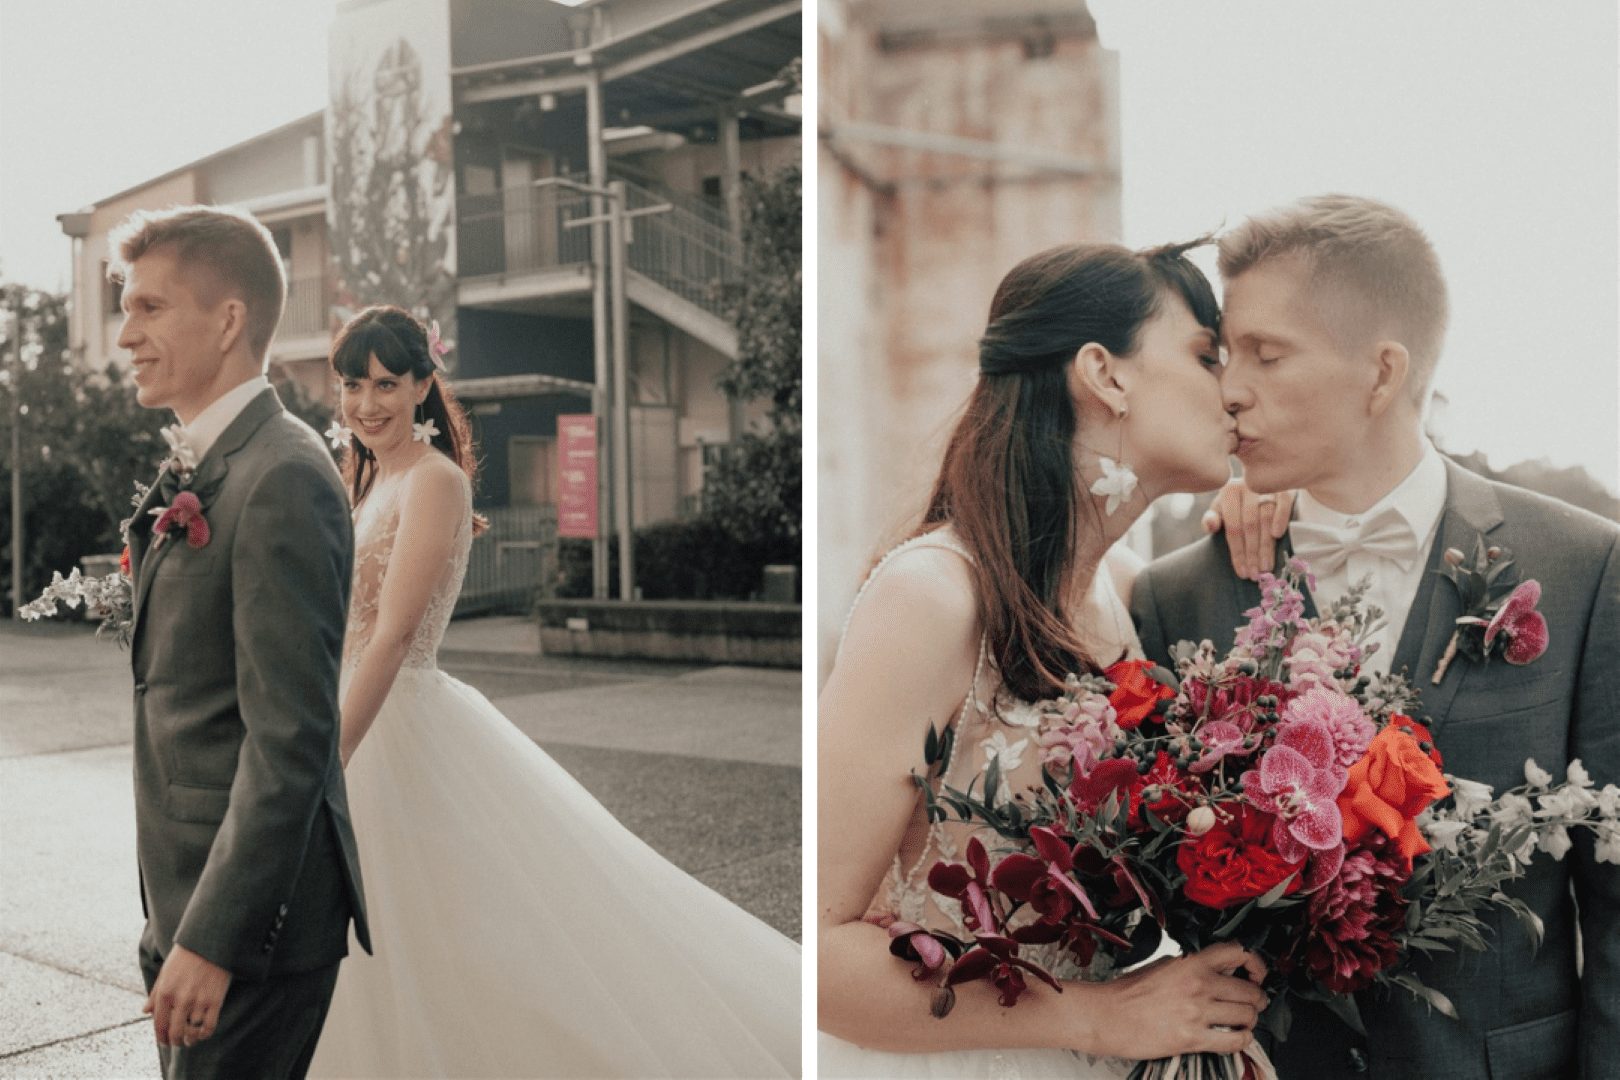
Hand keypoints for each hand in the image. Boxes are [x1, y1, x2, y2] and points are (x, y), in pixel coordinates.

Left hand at [143, 943, 230, 1047]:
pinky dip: (205, 1034)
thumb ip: (155, 994)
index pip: (159, 1024)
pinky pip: (209, 1026)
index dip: (161, 1037)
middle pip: (175, 1032)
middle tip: (177, 1043)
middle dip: (175, 1042)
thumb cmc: (186, 956)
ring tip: (191, 1040)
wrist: (211, 942)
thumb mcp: (166, 972)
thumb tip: (145, 1011)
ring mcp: (199, 1000)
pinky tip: (203, 1033)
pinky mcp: (215, 1000)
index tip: (164, 1042)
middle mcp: (180, 999)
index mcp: (165, 992)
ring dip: (190, 1040)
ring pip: (192, 1032)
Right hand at [1087, 941, 1268, 1058]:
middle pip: (1250, 991)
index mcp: (1190, 963)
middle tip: (1253, 1003)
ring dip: (1250, 1020)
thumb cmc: (1127, 992)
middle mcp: (1198, 985)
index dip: (1255, 964)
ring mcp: (1197, 1012)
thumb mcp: (1162, 965)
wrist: (1107, 1016)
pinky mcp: (1193, 1038)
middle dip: (1257, 999)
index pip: (1238, 953)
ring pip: (1247, 1016)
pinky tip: (1235, 1037)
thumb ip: (1192, 967)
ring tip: (1242, 1022)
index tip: (1256, 973)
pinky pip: (1234, 1041)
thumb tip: (1217, 973)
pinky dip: (1241, 1040)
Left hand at [1202, 480, 1294, 580]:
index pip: (1233, 527)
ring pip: (1266, 519)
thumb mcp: (1221, 511)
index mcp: (1228, 492)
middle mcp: (1246, 486)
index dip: (1237, 552)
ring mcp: (1266, 486)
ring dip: (1266, 545)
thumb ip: (1212, 519)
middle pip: (1249, 525)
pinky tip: (1277, 536)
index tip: (1242, 572)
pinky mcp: (1284, 488)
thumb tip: (1210, 526)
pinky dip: (1280, 519)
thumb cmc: (1237, 505)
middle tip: (1256, 574)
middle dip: (1252, 553)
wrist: (1260, 487)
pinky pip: (1283, 504)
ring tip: (1266, 566)